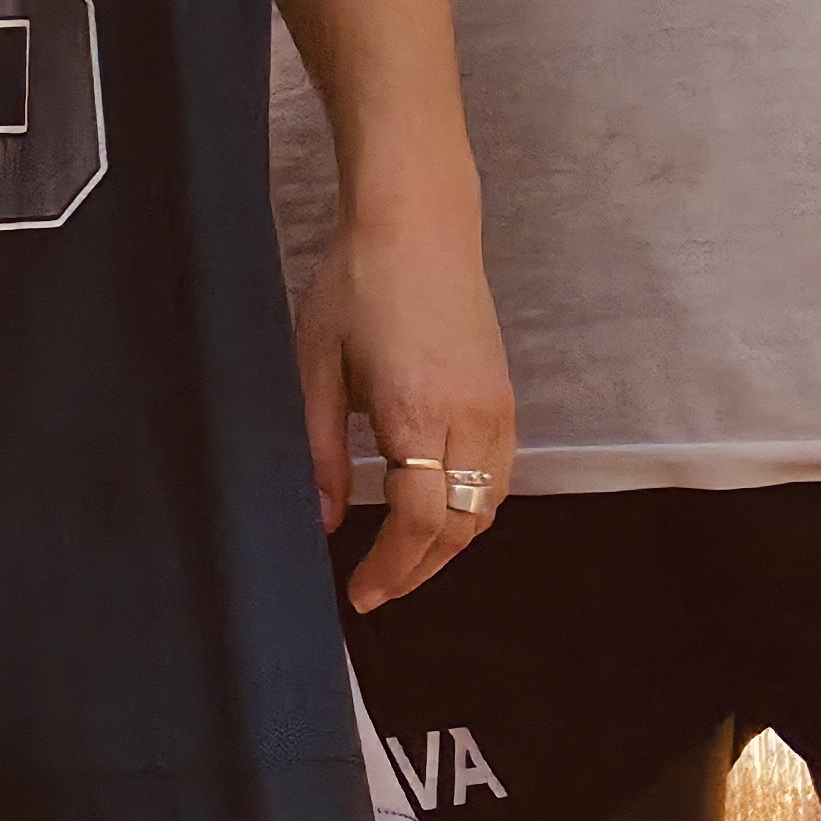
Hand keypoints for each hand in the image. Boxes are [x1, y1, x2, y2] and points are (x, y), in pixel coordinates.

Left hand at [300, 204, 523, 615]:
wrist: (418, 225)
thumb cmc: (356, 286)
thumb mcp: (315, 367)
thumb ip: (318, 451)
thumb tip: (322, 521)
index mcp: (418, 412)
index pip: (420, 521)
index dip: (393, 569)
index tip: (361, 595)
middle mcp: (471, 417)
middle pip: (462, 526)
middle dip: (421, 568)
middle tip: (377, 589)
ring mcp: (497, 406)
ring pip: (488, 505)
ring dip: (450, 543)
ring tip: (403, 561)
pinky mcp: (505, 395)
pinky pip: (499, 474)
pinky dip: (471, 507)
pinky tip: (436, 512)